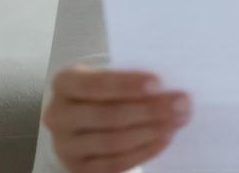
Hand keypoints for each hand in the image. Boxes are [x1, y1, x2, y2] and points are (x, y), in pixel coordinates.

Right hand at [42, 64, 190, 172]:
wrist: (85, 116)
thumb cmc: (106, 89)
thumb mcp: (111, 74)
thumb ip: (132, 79)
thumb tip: (170, 86)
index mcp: (64, 82)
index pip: (95, 84)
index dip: (127, 84)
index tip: (159, 83)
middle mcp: (58, 115)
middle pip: (107, 116)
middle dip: (149, 110)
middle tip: (181, 104)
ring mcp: (66, 145)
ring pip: (113, 142)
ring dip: (151, 131)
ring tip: (177, 121)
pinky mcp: (79, 167)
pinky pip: (115, 163)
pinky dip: (144, 150)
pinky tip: (165, 138)